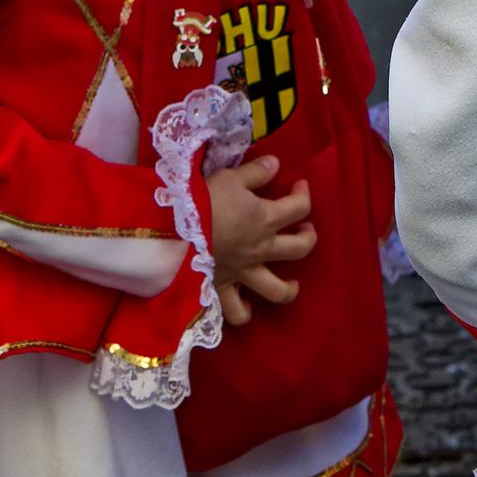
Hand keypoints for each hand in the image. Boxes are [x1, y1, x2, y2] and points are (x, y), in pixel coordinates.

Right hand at [205, 155, 314, 325]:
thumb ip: (255, 172)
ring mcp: (244, 273)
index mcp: (266, 219)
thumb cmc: (201, 202)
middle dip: (308, 238)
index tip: (298, 185)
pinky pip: (236, 311)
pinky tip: (245, 302)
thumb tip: (275, 165)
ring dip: (288, 288)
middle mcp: (261, 249)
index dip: (304, 194)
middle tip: (302, 229)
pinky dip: (243, 310)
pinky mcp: (222, 289)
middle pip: (301, 248)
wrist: (169, 233)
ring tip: (289, 282)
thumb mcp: (229, 178)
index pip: (300, 207)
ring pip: (277, 291)